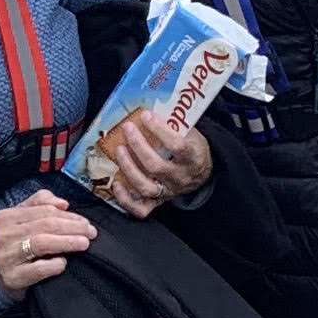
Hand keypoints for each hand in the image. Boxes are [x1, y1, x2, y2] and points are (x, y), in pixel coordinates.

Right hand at [0, 192, 94, 296]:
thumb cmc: (12, 245)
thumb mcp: (20, 220)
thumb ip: (39, 204)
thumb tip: (62, 203)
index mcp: (5, 217)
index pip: (43, 211)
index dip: (68, 215)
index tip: (85, 222)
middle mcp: (3, 235)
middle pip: (45, 225)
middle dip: (72, 227)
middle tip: (90, 232)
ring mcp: (6, 257)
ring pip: (42, 243)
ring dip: (67, 242)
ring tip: (84, 244)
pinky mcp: (12, 277)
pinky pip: (38, 269)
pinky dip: (54, 264)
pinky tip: (64, 263)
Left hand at [93, 112, 213, 218]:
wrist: (202, 172)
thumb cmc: (191, 148)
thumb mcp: (190, 132)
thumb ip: (174, 124)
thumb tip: (148, 108)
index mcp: (192, 158)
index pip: (178, 146)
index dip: (160, 131)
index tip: (146, 116)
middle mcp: (180, 177)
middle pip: (156, 166)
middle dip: (138, 146)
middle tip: (128, 128)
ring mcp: (168, 191)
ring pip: (146, 187)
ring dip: (129, 168)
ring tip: (119, 150)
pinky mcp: (158, 202)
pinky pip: (141, 209)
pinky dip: (126, 199)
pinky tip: (116, 184)